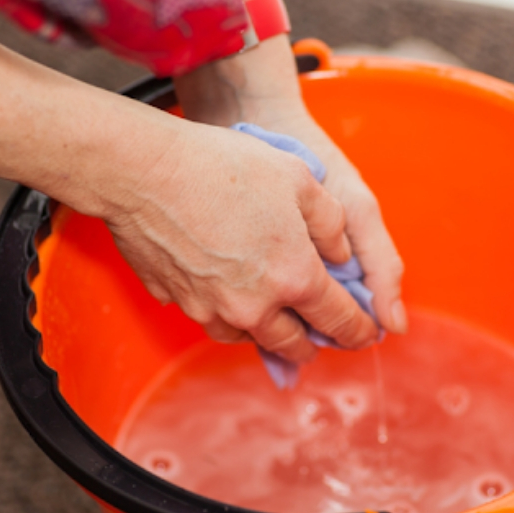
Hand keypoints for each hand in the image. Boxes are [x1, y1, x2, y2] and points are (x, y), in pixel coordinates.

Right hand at [173, 36, 406, 334]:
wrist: (146, 171)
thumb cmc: (224, 167)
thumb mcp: (301, 180)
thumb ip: (332, 225)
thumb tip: (341, 256)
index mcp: (295, 277)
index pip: (339, 320)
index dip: (360, 330)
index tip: (367, 334)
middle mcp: (255, 305)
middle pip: (294, 344)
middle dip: (313, 344)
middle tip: (320, 335)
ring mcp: (212, 308)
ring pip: (250, 338)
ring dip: (269, 333)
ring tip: (275, 320)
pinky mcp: (179, 302)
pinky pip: (213, 322)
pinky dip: (230, 319)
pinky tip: (231, 299)